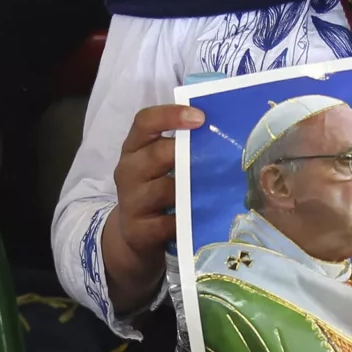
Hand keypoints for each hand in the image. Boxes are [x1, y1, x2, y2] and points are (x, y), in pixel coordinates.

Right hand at [104, 103, 201, 316]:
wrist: (134, 236)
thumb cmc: (155, 191)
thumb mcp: (159, 166)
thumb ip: (181, 148)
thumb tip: (223, 133)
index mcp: (133, 148)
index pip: (144, 121)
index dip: (171, 115)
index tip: (200, 117)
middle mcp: (128, 171)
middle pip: (158, 154)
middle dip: (189, 153)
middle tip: (222, 156)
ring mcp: (131, 202)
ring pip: (166, 189)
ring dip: (195, 189)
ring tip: (221, 187)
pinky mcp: (138, 231)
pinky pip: (169, 222)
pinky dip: (188, 220)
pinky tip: (205, 217)